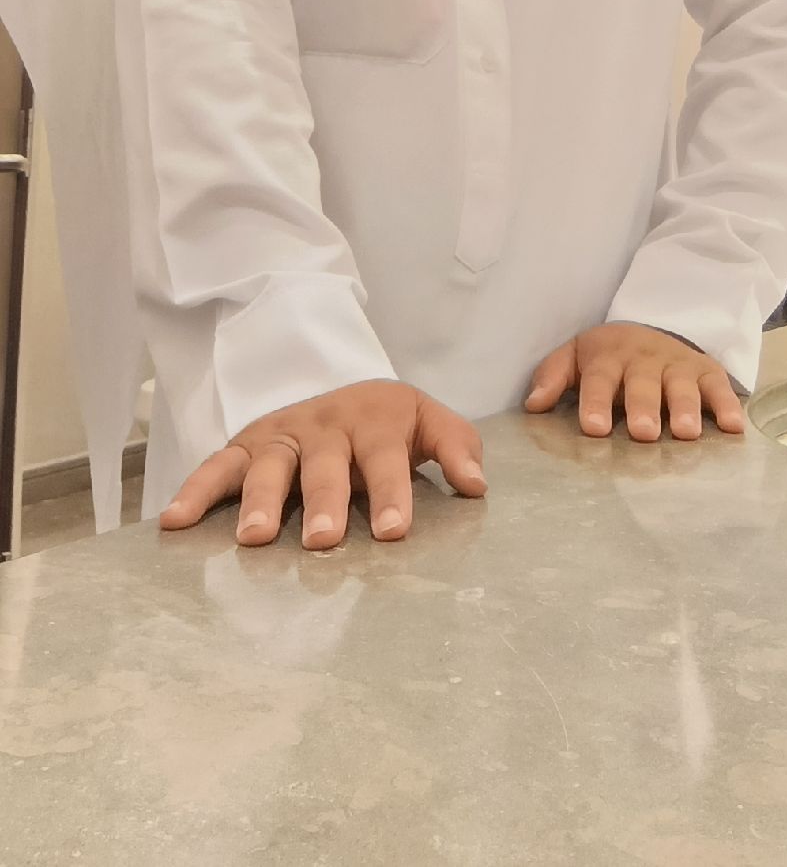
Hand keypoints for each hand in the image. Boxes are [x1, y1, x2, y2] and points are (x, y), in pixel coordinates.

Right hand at [159, 380, 485, 548]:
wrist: (337, 381)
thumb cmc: (387, 421)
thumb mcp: (428, 421)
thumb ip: (456, 448)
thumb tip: (477, 485)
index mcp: (375, 421)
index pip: (386, 459)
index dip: (392, 493)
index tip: (395, 532)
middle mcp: (324, 426)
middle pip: (324, 465)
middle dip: (323, 501)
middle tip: (322, 539)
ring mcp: (281, 434)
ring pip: (269, 466)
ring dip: (261, 500)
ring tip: (254, 539)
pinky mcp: (245, 444)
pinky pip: (216, 466)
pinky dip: (195, 491)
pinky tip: (175, 521)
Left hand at [524, 321, 744, 441]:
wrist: (651, 328)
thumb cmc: (608, 356)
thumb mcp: (576, 356)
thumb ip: (553, 376)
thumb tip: (533, 405)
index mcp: (608, 355)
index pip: (599, 379)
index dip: (596, 401)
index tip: (594, 427)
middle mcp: (644, 358)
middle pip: (642, 383)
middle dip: (643, 406)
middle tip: (643, 432)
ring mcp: (677, 364)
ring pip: (681, 385)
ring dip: (685, 407)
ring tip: (685, 433)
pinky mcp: (706, 371)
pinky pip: (719, 386)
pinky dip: (727, 405)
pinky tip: (732, 427)